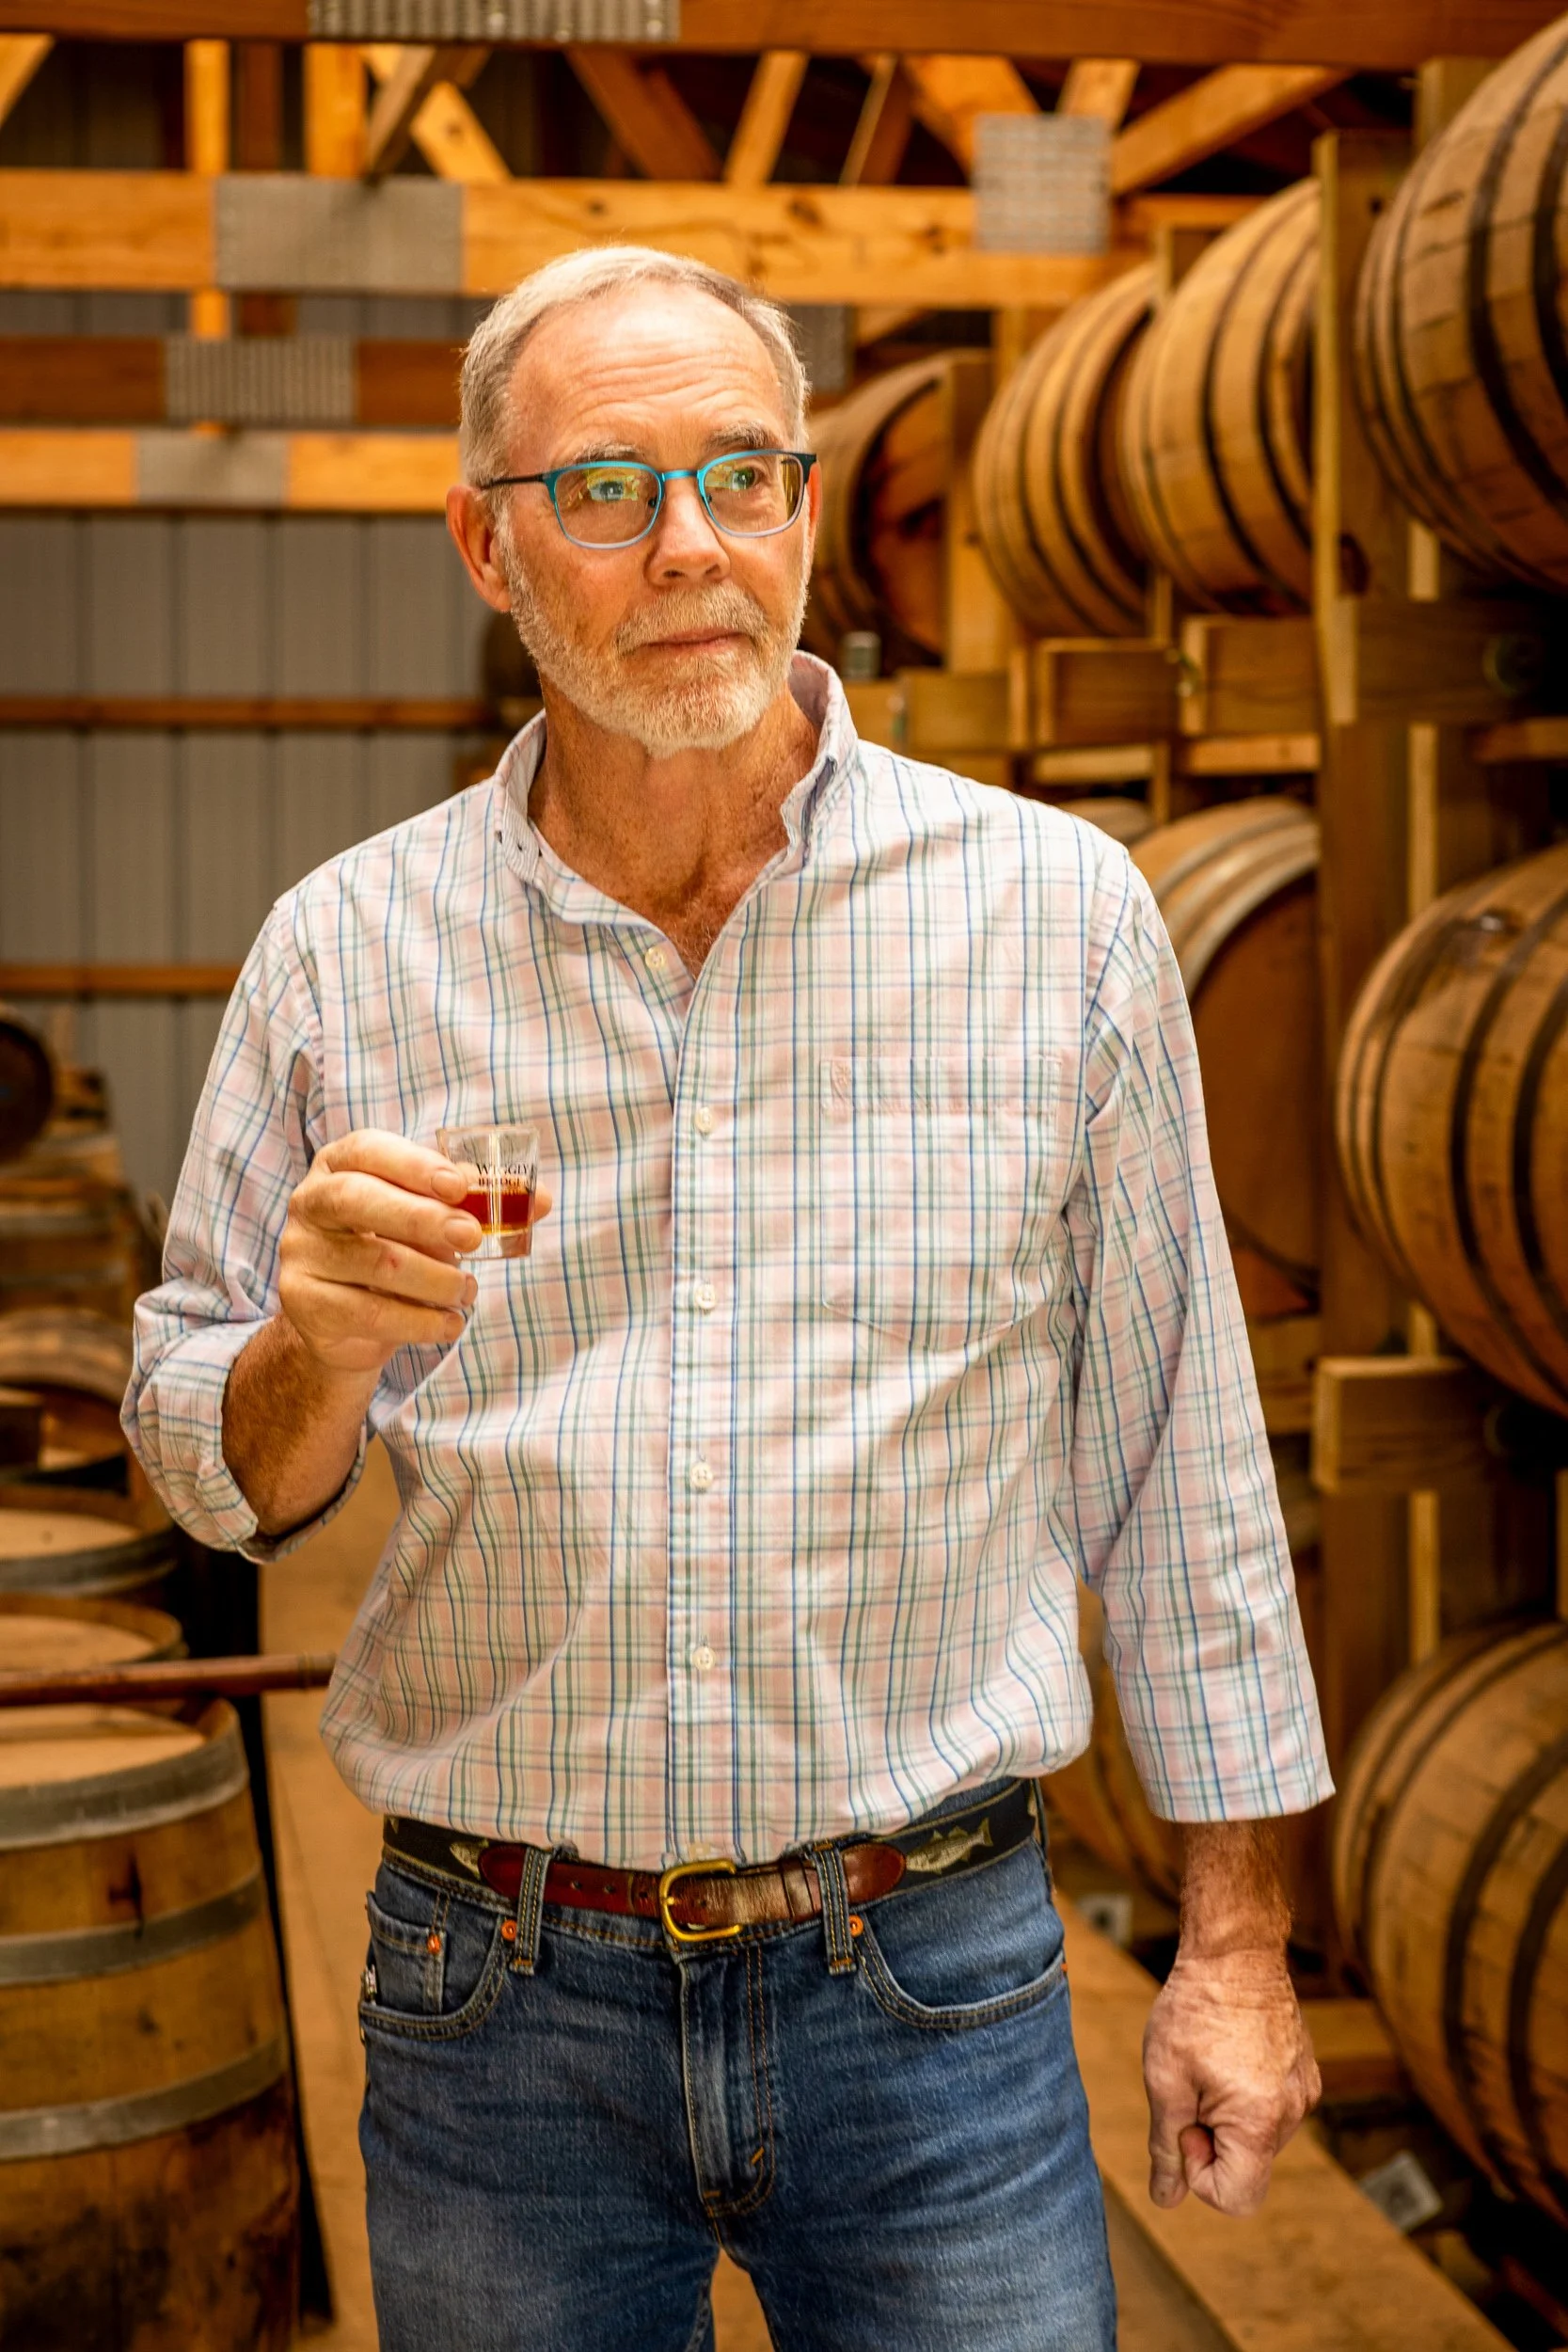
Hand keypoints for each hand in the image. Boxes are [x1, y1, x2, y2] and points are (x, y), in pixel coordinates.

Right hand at [278, 1129, 551, 1377]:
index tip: (459, 1186)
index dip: (414, 1164)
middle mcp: (310, 1202)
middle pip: (358, 1199)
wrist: (345, 1319)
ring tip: (467, 1290)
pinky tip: (448, 1323)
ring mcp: (301, 1253)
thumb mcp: (432, 1219)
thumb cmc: (396, 1249)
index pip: (369, 1149)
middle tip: (472, 1238)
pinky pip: (369, 1313)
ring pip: (374, 1262)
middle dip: (422, 1217)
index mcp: (340, 1164)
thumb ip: (478, 1205)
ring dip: (436, 1280)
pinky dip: (420, 1321)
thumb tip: (541, 1200)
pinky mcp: (304, 1303)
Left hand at [1141, 1948, 1320, 2216]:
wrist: (1235, 1951)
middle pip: (1247, 2167)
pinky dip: (1245, 2098)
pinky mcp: (1305, 2075)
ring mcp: (1304, 2093)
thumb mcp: (1164, 2080)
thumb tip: (1165, 2200)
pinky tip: (1228, 2055)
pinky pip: (1271, 2111)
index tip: (1184, 2125)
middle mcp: (1293, 2114)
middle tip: (1191, 2088)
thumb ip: (1167, 2146)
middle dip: (1211, 2142)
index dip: (1199, 2175)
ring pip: (1257, 2139)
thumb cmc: (1193, 2010)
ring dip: (1227, 2118)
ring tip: (1209, 2065)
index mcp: (1259, 2122)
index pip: (1236, 2198)